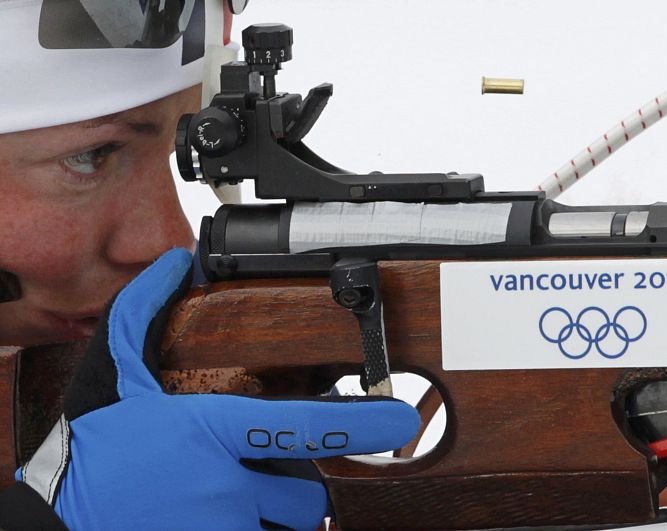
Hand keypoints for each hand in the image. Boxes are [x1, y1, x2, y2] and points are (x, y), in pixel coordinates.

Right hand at [17, 249, 418, 530]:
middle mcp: (226, 488)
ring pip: (288, 524)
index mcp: (212, 433)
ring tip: (231, 498)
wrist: (59, 516)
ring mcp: (223, 530)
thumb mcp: (115, 373)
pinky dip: (251, 529)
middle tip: (256, 472)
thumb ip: (144, 313)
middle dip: (291, 483)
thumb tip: (171, 263)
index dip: (359, 423)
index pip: (302, 427)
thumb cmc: (94, 449)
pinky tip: (218, 516)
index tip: (398, 420)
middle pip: (305, 491)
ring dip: (272, 512)